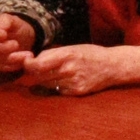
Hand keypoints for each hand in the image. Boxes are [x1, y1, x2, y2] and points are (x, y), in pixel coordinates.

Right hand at [0, 12, 35, 73]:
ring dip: (12, 58)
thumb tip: (0, 28)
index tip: (4, 35)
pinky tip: (25, 59)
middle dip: (2, 47)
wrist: (20, 38)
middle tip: (16, 44)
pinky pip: (1, 68)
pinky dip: (14, 65)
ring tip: (29, 54)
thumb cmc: (13, 26)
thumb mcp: (12, 19)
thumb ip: (5, 20)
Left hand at [16, 43, 139, 95]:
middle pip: (40, 76)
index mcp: (66, 55)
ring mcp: (73, 82)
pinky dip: (57, 86)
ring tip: (54, 73)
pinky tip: (65, 80)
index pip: (38, 65)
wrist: (112, 66)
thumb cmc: (90, 54)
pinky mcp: (76, 92)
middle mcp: (69, 70)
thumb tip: (34, 60)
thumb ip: (53, 54)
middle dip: (35, 72)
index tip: (27, 62)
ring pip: (47, 84)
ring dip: (45, 80)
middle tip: (37, 68)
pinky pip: (58, 91)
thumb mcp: (72, 47)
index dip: (28, 65)